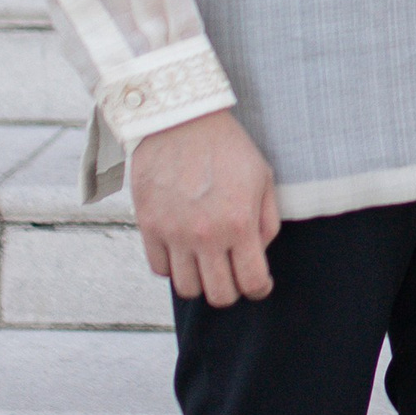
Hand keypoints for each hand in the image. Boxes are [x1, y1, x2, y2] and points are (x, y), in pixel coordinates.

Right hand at [129, 107, 279, 307]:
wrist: (180, 119)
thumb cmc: (227, 146)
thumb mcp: (263, 177)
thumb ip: (267, 221)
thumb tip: (258, 253)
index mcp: (239, 223)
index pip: (252, 283)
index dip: (259, 289)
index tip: (258, 283)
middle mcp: (206, 235)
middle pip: (219, 296)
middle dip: (231, 291)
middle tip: (232, 275)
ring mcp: (174, 233)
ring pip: (187, 288)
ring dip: (201, 281)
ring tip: (206, 263)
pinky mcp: (148, 225)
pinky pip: (159, 269)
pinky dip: (173, 267)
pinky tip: (182, 250)